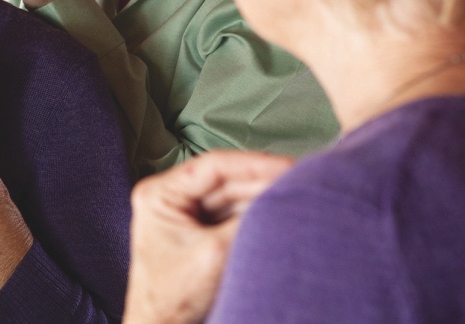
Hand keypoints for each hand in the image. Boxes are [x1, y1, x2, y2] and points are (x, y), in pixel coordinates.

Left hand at [124, 150, 293, 323]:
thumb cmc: (173, 300)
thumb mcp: (214, 255)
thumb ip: (247, 223)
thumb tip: (282, 200)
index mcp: (160, 195)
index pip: (214, 166)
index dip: (255, 164)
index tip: (289, 166)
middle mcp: (172, 199)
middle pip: (227, 179)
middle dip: (265, 180)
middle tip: (303, 179)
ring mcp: (187, 215)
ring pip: (234, 196)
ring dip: (265, 196)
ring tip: (299, 193)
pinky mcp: (202, 233)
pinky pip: (235, 214)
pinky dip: (259, 214)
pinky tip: (284, 211)